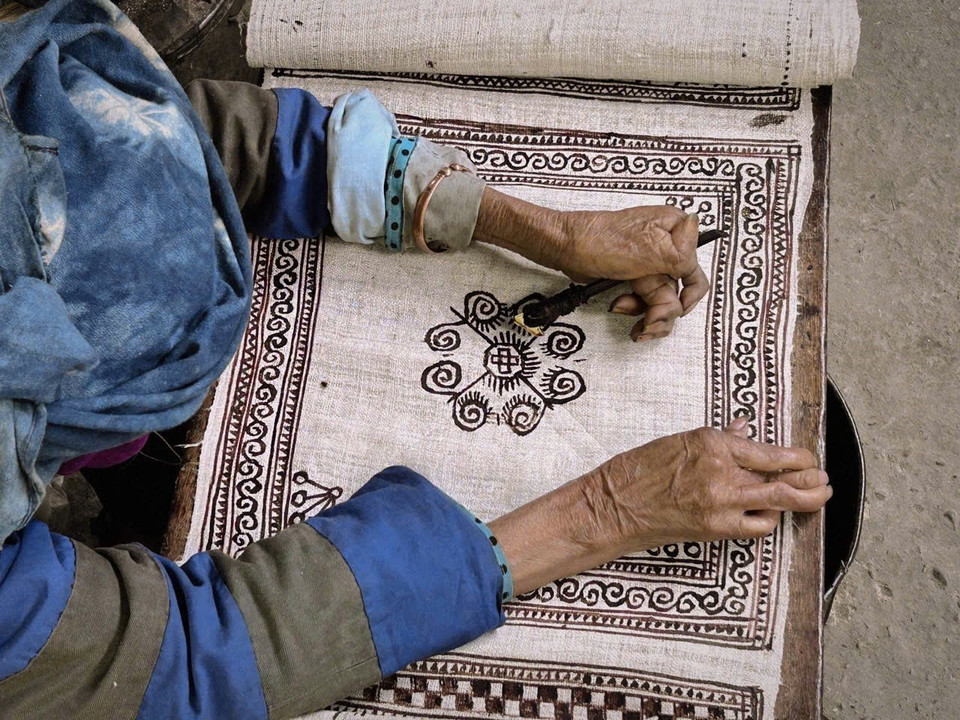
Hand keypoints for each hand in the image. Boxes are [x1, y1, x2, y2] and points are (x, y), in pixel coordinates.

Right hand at [488, 418, 829, 594]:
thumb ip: (717, 439)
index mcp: (712, 443)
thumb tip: (744, 432)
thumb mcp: (678, 442)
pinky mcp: (715, 528)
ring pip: (777, 503)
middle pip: (782, 479)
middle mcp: (722, 472)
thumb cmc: (639, 469)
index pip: (769, 452)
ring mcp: (720, 503)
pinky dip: (768, 520)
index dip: (797, 458)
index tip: (808, 458)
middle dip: (811, 481)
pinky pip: (756, 526)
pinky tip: (772, 515)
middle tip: (825, 481)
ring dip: (802, 501)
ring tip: (817, 498)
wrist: (615, 504)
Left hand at [558, 206, 708, 340]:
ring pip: (660, 302)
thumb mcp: (648, 248)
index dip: (688, 297)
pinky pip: (643, 302)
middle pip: (677, 294)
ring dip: (646, 314)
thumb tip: (698, 227)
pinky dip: (633, 309)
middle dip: (661, 313)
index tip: (677, 310)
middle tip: (646, 324)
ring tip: (625, 312)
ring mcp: (648, 265)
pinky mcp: (633, 277)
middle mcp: (665, 249)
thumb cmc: (600, 240)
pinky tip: (617, 306)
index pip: (695, 273)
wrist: (566, 248)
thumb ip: (680, 251)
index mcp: (675, 232)